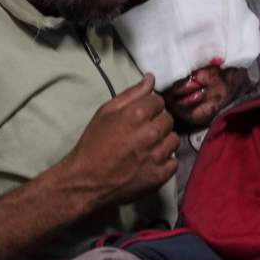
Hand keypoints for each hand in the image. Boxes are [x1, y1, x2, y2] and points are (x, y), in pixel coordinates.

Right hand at [59, 76, 177, 212]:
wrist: (86, 180)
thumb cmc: (93, 144)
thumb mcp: (106, 112)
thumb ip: (131, 94)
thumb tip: (150, 79)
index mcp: (137, 114)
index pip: (159, 101)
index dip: (150, 106)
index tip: (141, 114)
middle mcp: (150, 134)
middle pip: (168, 119)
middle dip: (157, 122)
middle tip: (143, 131)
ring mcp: (156, 156)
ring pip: (173, 139)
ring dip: (163, 141)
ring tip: (147, 146)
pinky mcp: (159, 175)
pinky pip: (173, 162)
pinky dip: (164, 161)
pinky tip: (150, 161)